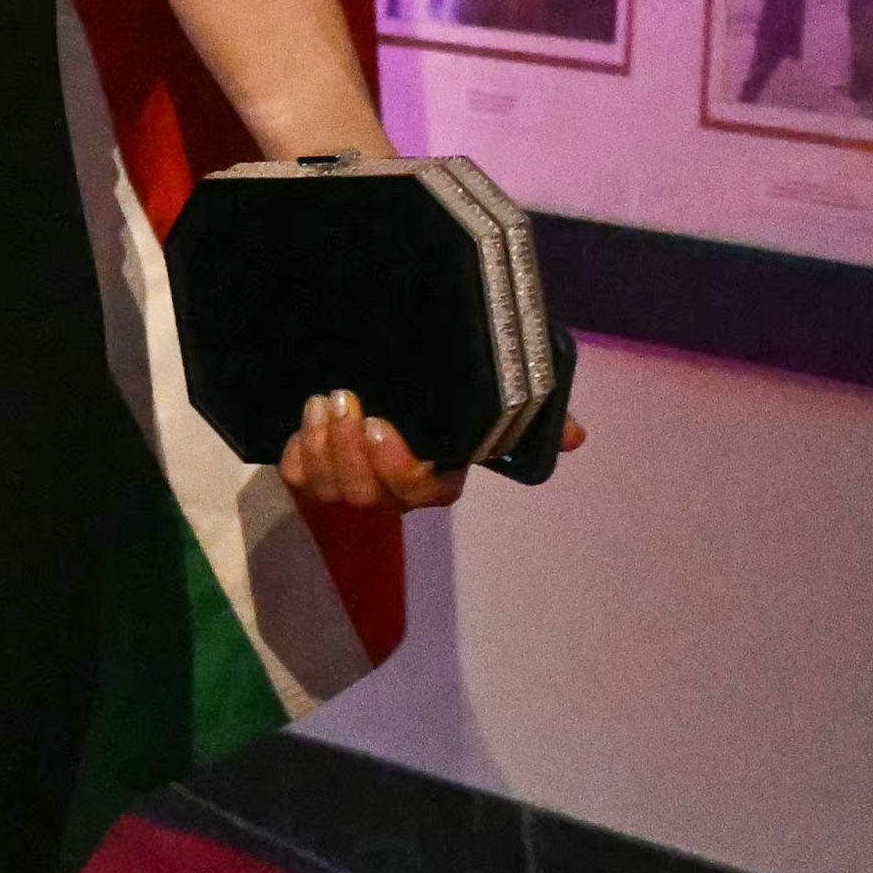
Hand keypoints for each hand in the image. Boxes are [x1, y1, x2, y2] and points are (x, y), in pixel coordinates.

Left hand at [276, 387, 586, 513]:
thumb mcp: (491, 401)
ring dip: (322, 448)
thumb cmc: (447, 395)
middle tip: (344, 401)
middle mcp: (394, 491)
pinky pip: (300, 480)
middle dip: (350, 453)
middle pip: (369, 496)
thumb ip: (532, 418)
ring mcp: (352, 483)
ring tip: (321, 403)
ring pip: (331, 490)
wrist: (385, 376)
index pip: (424, 493)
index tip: (381, 425)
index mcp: (438, 479)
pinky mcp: (315, 471)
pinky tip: (303, 424)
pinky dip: (297, 454)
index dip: (398, 467)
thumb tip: (575, 435)